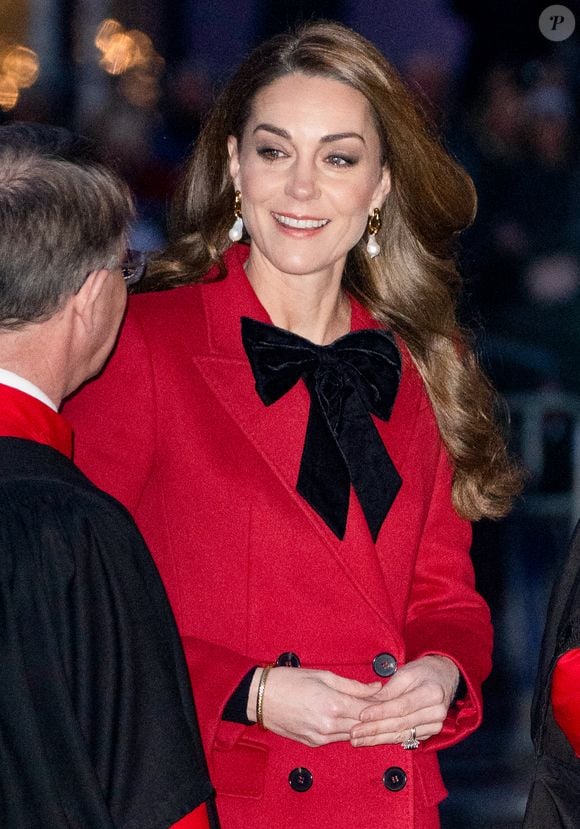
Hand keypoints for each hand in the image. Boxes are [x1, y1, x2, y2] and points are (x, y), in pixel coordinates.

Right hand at [250, 667, 381, 746]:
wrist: (260, 698)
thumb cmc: (288, 681)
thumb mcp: (323, 675)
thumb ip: (352, 685)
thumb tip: (376, 688)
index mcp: (333, 705)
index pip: (368, 709)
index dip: (382, 704)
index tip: (390, 698)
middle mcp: (329, 725)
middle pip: (363, 725)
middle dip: (375, 717)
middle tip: (385, 707)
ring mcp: (321, 737)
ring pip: (352, 734)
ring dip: (361, 725)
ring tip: (369, 713)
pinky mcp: (313, 743)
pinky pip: (337, 738)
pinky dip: (346, 730)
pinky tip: (349, 720)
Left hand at [350, 655, 459, 747]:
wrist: (443, 679)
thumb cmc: (423, 672)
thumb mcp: (406, 672)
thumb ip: (389, 689)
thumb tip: (370, 703)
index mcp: (432, 693)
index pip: (402, 706)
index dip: (380, 712)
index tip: (362, 715)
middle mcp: (436, 713)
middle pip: (400, 724)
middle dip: (374, 729)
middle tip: (353, 732)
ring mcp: (434, 725)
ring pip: (400, 735)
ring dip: (376, 739)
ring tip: (357, 739)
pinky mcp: (428, 733)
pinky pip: (404, 738)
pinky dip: (385, 740)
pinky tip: (370, 740)